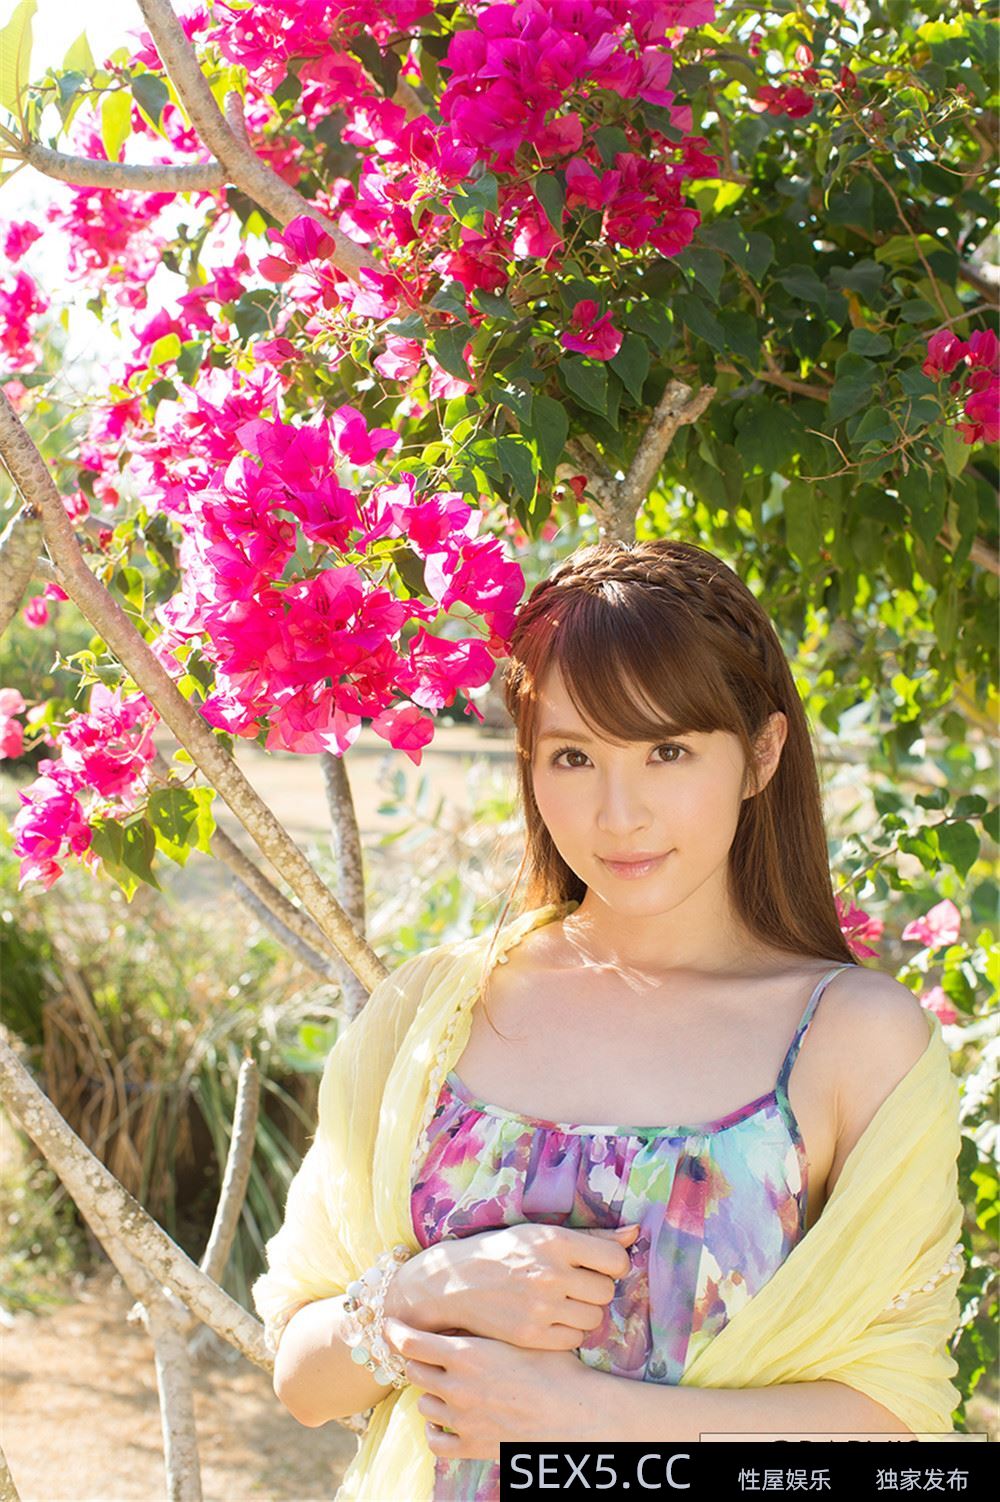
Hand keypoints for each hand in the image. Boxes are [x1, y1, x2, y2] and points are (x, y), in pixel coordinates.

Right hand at [385, 1222, 638, 1349]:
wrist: (455, 1283)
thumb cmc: (504, 1253)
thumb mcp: (542, 1234)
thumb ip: (592, 1237)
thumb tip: (635, 1233)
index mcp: (556, 1242)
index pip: (617, 1261)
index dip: (612, 1266)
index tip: (598, 1267)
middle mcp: (551, 1274)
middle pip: (607, 1292)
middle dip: (595, 1289)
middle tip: (573, 1285)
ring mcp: (542, 1308)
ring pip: (594, 1318)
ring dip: (584, 1312)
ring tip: (560, 1301)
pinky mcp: (533, 1336)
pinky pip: (575, 1338)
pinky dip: (568, 1331)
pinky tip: (550, 1318)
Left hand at [385, 1319, 590, 1461]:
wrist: (577, 1415)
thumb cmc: (556, 1369)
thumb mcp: (520, 1335)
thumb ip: (487, 1327)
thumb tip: (464, 1312)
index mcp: (467, 1354)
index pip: (411, 1341)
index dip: (395, 1331)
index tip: (389, 1324)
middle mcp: (457, 1387)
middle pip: (415, 1371)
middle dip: (418, 1360)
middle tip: (426, 1352)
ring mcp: (462, 1421)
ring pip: (423, 1405)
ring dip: (430, 1393)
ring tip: (445, 1384)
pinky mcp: (472, 1447)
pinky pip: (435, 1442)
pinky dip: (436, 1430)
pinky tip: (446, 1420)